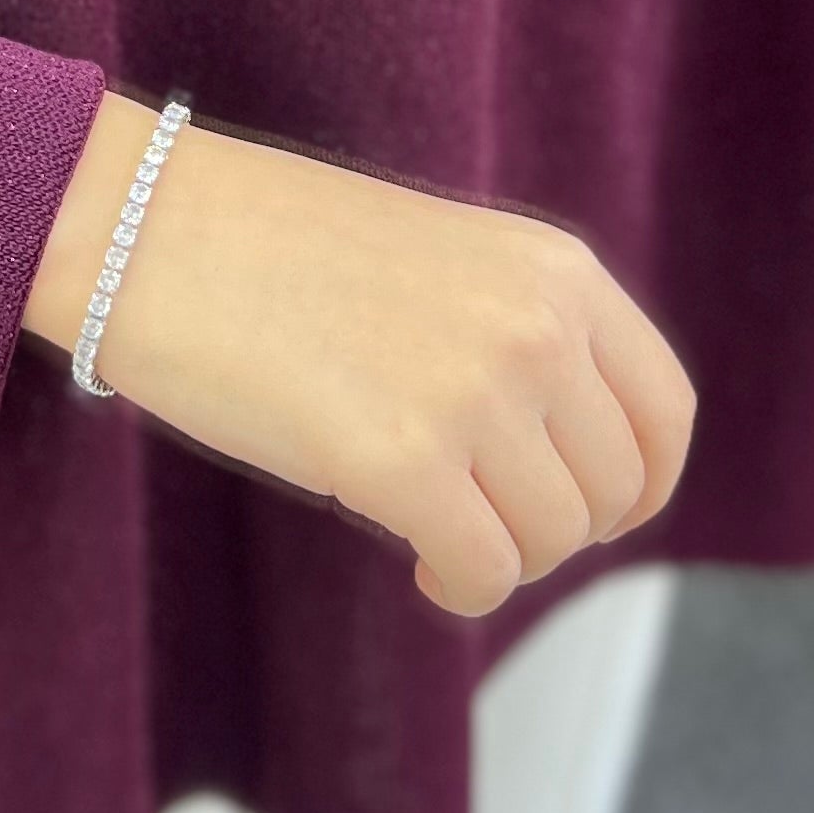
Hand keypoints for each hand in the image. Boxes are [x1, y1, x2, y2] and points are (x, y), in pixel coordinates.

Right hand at [24, 94, 695, 619]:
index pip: (664, 412)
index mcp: (557, 271)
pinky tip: (415, 561)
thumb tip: (563, 459)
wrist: (150, 226)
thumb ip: (519, 336)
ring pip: (551, 540)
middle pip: (610, 491)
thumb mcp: (444, 261)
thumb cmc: (273, 247)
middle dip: (554, 531)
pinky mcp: (400, 459)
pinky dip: (460, 586)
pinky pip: (482, 570)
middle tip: (482, 525)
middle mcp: (535, 327)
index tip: (592, 512)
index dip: (638, 485)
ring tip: (433, 533)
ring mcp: (474, 393)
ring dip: (499, 557)